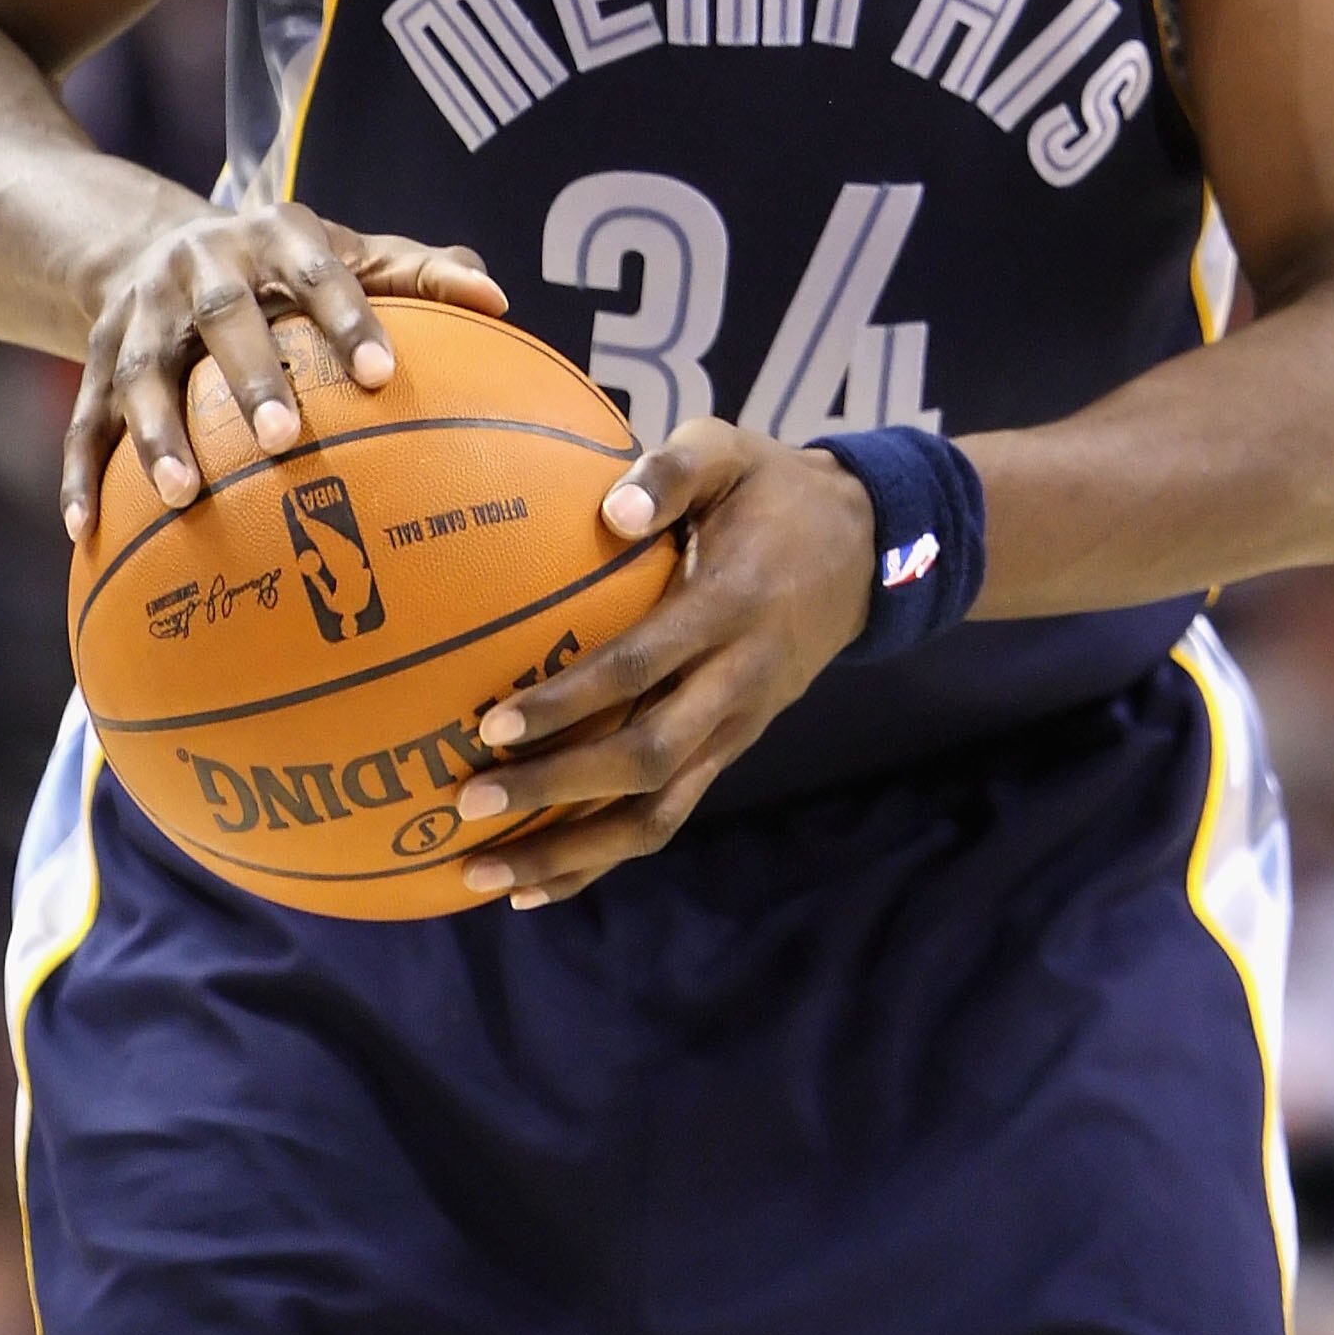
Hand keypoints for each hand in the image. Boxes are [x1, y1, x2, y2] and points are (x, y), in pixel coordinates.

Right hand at [61, 205, 505, 537]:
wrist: (155, 242)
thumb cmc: (285, 266)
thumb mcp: (348, 251)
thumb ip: (420, 274)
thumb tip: (499, 298)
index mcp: (273, 234)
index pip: (318, 269)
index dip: (350, 317)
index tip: (385, 375)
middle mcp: (199, 265)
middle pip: (223, 314)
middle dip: (250, 375)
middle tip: (284, 440)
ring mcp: (140, 313)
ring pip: (140, 372)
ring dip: (157, 434)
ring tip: (184, 498)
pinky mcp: (94, 358)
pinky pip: (83, 420)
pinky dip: (81, 474)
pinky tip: (87, 533)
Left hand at [455, 420, 875, 906]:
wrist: (868, 547)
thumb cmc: (773, 489)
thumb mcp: (731, 449)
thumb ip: (673, 468)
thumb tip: (612, 507)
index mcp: (728, 606)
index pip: (642, 667)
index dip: (571, 702)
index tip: (493, 723)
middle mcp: (736, 682)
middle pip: (644, 761)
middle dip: (554, 792)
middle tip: (466, 804)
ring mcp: (738, 726)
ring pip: (657, 814)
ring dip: (571, 854)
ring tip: (483, 875)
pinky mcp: (733, 748)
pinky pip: (668, 817)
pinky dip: (602, 859)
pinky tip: (535, 885)